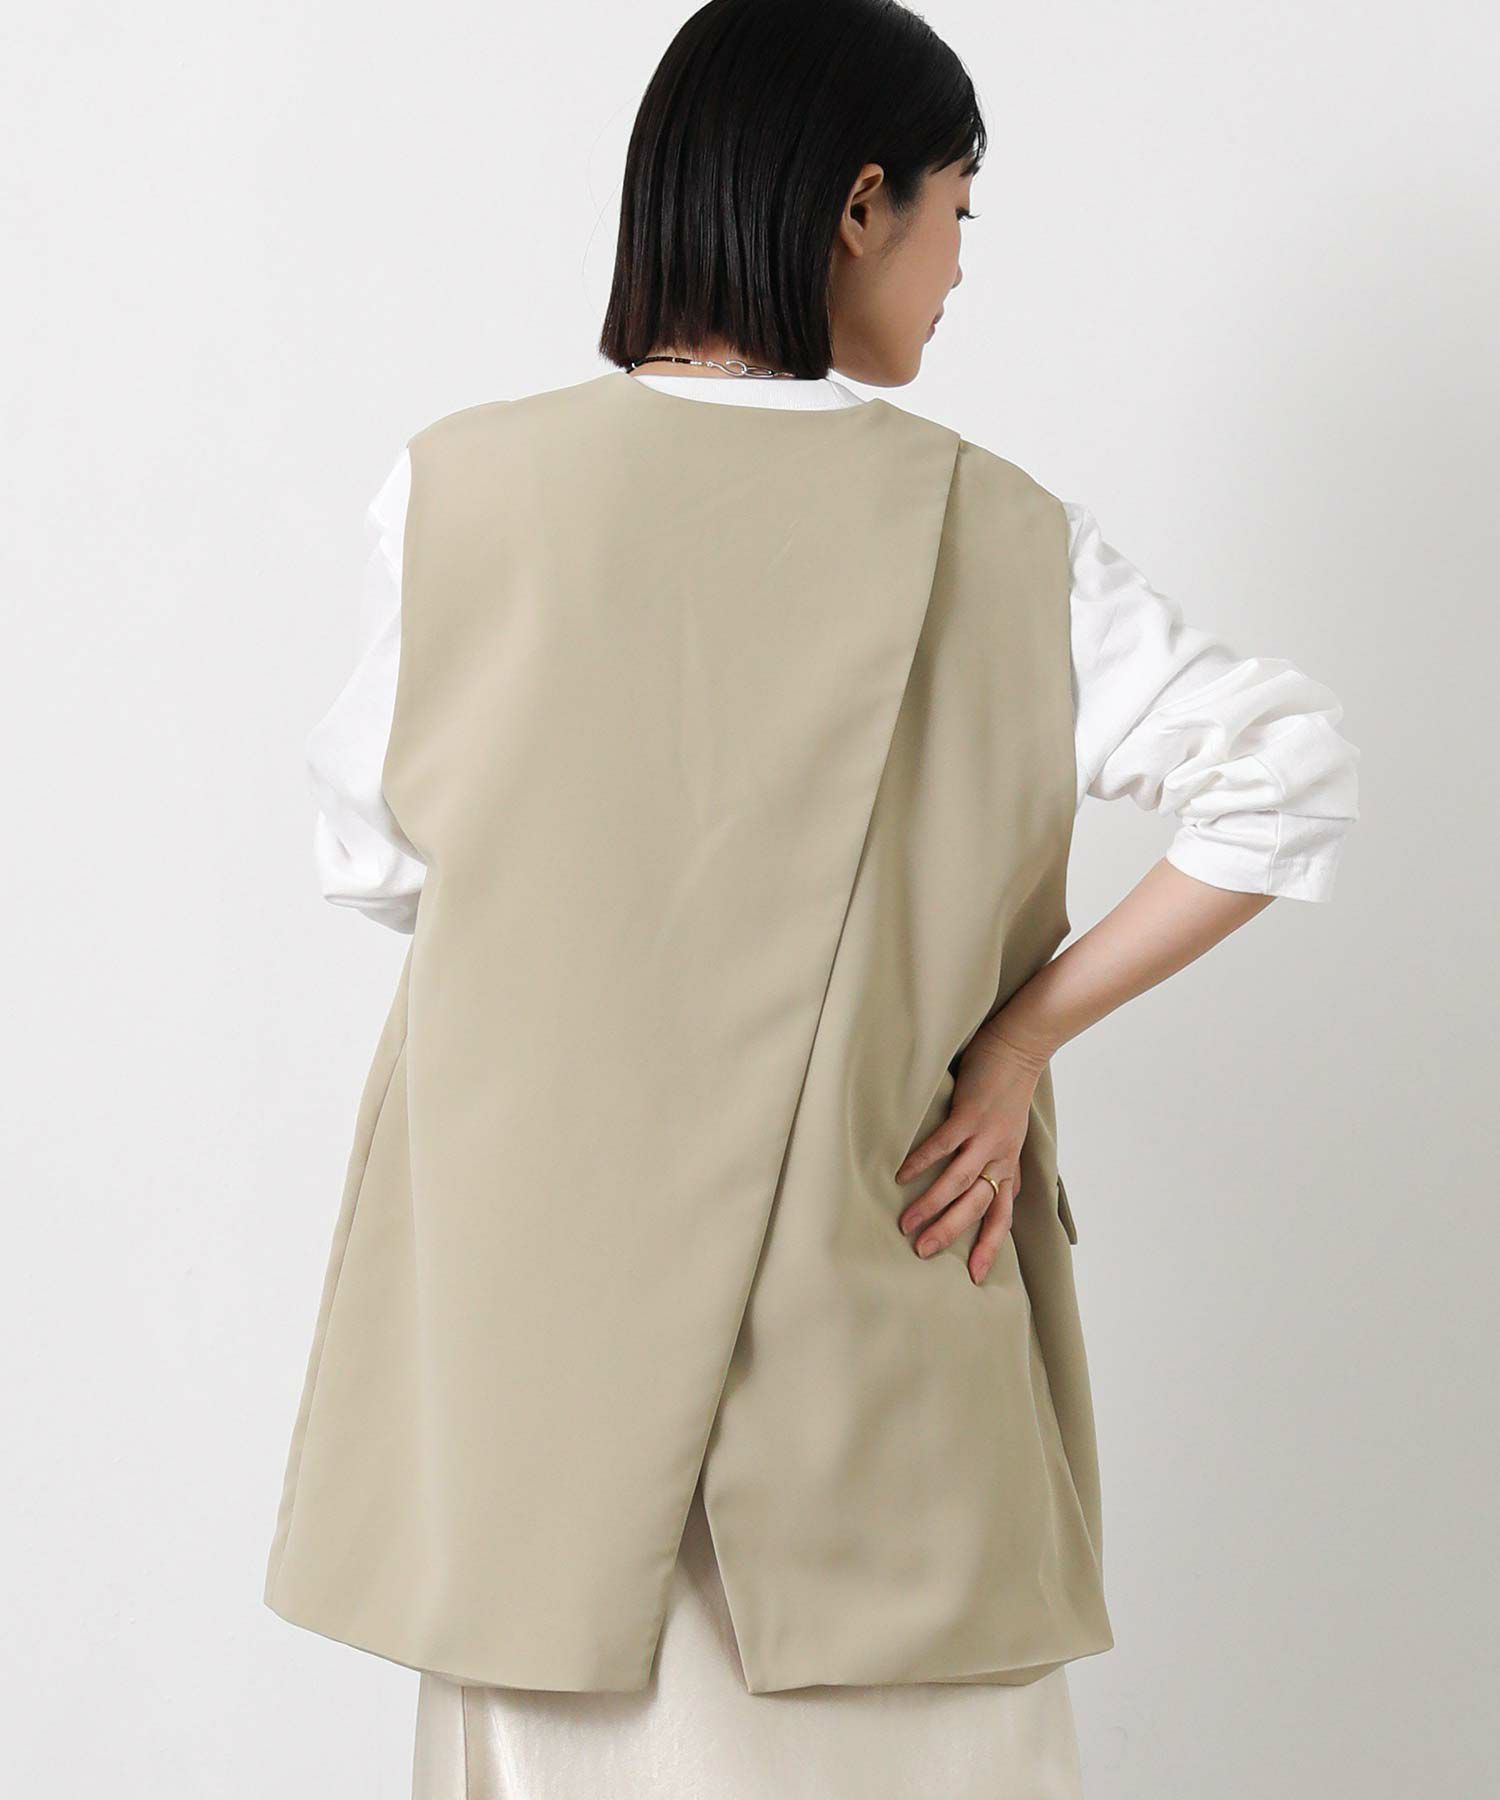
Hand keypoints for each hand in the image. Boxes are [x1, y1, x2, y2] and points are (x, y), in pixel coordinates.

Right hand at [893, 1026, 1050, 1284]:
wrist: (1019, 1050)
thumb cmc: (1010, 1094)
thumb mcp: (1011, 1137)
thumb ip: (1000, 1164)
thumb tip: (990, 1191)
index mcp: (1009, 1166)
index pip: (1002, 1216)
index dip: (990, 1247)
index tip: (974, 1276)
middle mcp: (1000, 1157)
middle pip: (976, 1206)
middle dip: (949, 1232)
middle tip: (921, 1252)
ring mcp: (986, 1137)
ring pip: (958, 1181)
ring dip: (932, 1205)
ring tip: (906, 1223)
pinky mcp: (970, 1115)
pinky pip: (944, 1144)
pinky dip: (922, 1161)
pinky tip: (902, 1175)